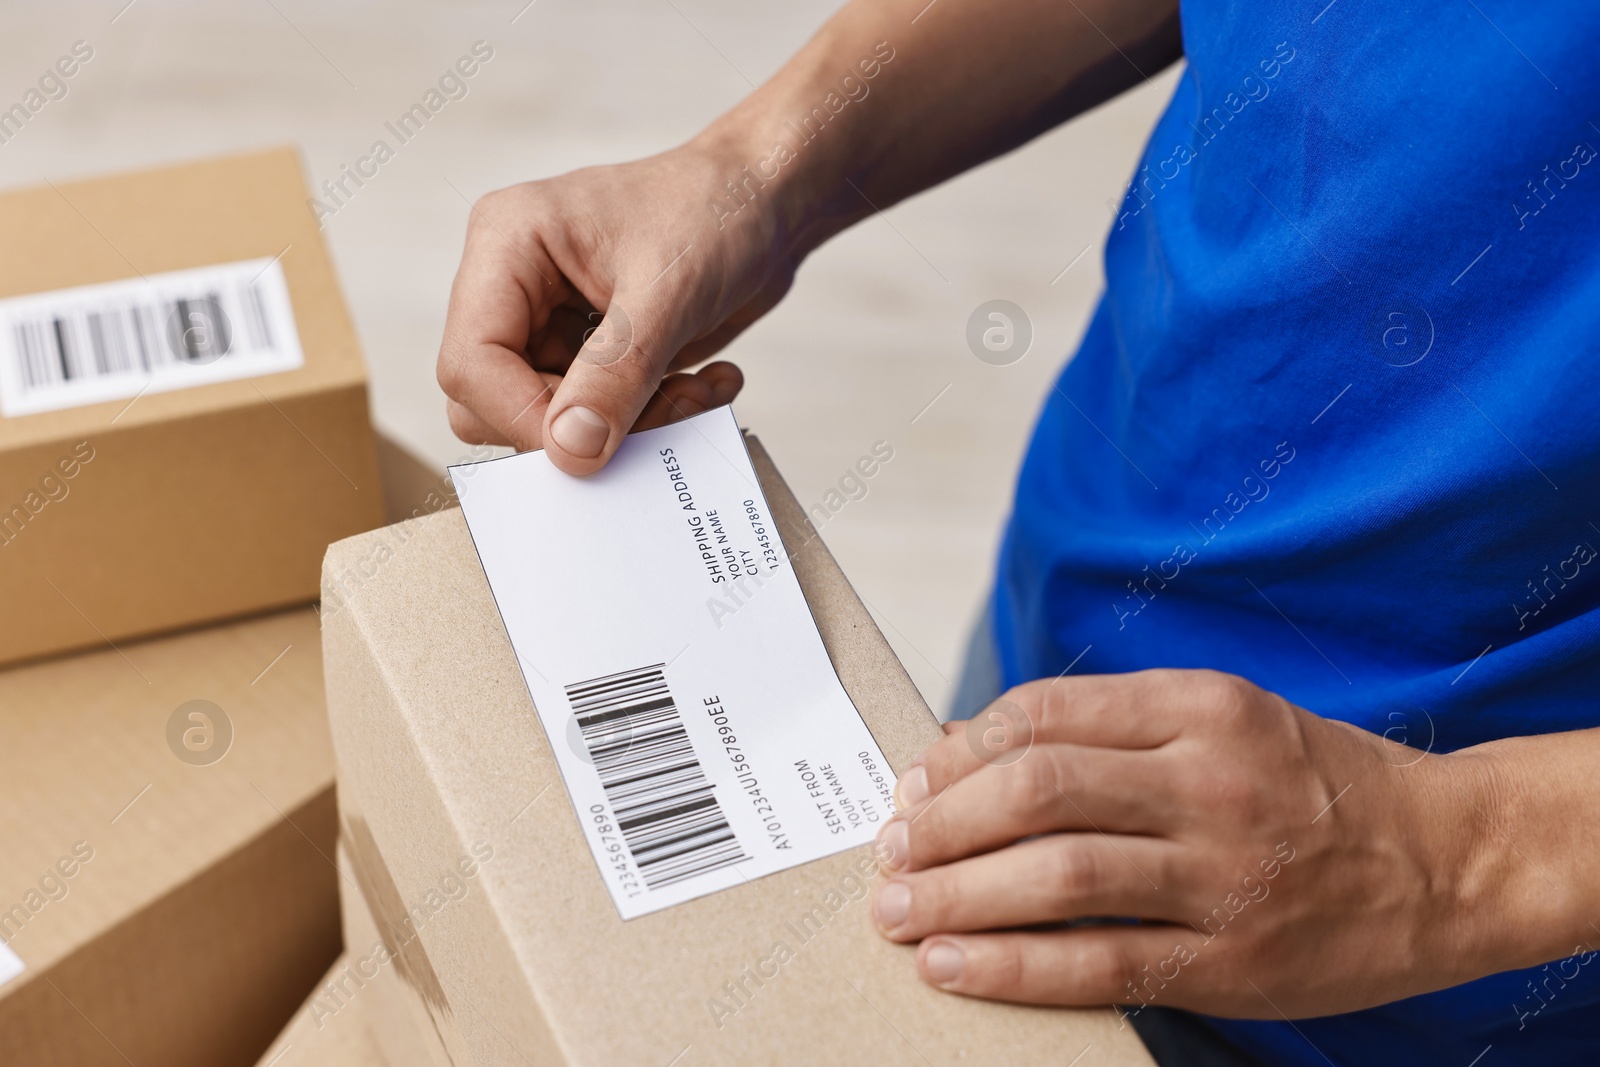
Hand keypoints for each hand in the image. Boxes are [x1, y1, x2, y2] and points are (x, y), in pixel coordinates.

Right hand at [437, 141, 798, 472]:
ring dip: (631, 425)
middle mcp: (516, 286)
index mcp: (507, 244)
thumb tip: (569, 450)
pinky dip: (654, 416)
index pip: (471, 362)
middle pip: (495, 401)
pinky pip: (597, 417)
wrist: (768, 200)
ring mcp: (551, 320)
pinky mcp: (591, 352)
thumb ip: (615, 374)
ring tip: (696, 393)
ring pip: (552, 420)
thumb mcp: (668, 293)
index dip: (522, 417)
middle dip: (582, 426)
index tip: (591, 447)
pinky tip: (704, 384)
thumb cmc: (717, 209)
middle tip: (661, 410)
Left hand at [870, 670, 1515, 1018]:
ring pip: (1058, 873)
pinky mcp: (1233, 958)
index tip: (913, 785)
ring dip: (957, 894)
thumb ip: (1115, 728)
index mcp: (1201, 705)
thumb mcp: (1227, 717)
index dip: (959, 752)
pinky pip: (1101, 960)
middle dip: (942, 823)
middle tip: (891, 852)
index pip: (1045, 714)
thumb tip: (974, 748)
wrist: (1449, 858)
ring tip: (898, 911)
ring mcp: (1224, 872)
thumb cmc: (1316, 784)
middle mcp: (1209, 778)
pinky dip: (1014, 965)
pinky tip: (956, 966)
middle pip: (1038, 788)